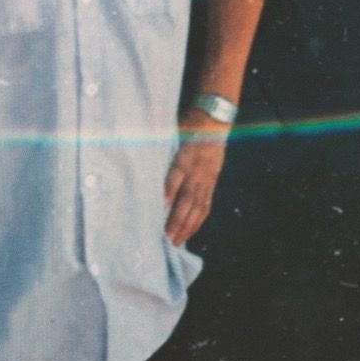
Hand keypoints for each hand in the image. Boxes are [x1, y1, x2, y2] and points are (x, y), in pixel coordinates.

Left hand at [164, 108, 229, 245]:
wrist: (214, 119)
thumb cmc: (189, 125)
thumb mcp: (173, 132)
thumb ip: (161, 150)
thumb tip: (145, 168)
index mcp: (186, 156)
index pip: (176, 176)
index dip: (168, 192)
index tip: (158, 207)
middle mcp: (197, 170)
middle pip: (188, 198)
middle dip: (177, 219)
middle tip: (167, 238)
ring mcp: (207, 178)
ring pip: (198, 206)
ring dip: (188, 225)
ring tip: (177, 242)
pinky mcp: (212, 183)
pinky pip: (206, 205)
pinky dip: (199, 220)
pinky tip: (191, 231)